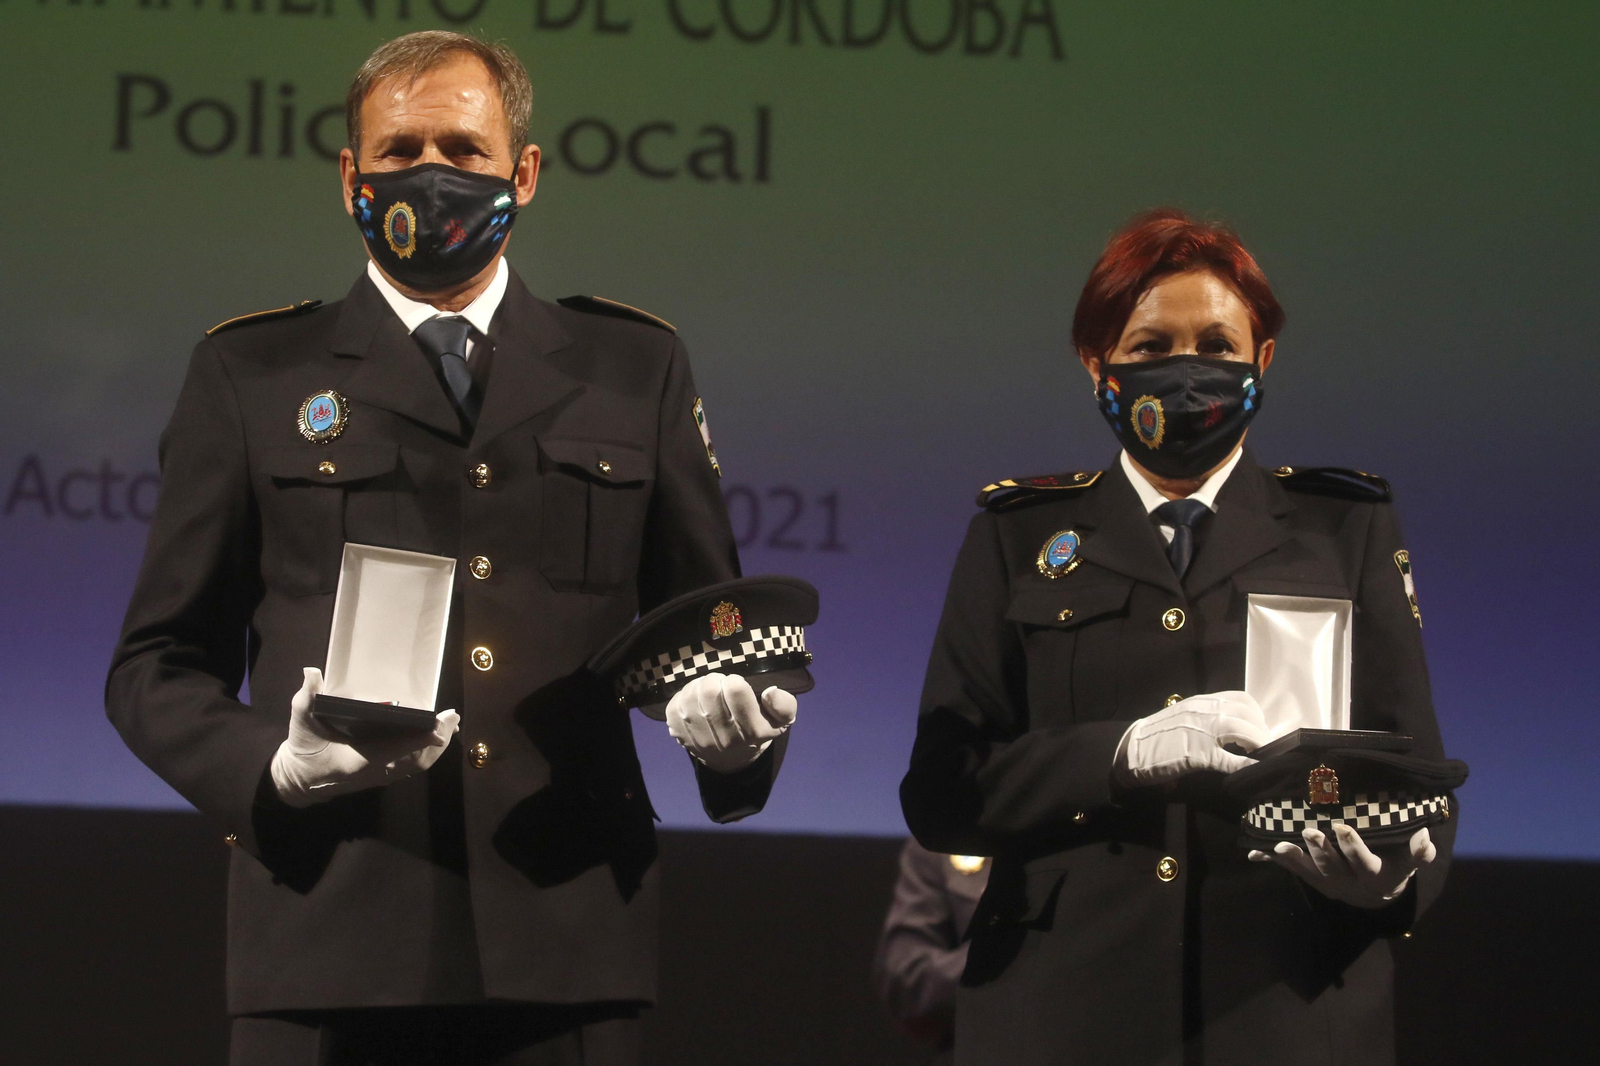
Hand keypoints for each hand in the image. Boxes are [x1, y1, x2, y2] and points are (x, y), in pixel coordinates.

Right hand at [269, 667, 460, 807]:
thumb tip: (311, 671)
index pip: (395, 750)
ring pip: (417, 764)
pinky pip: (412, 765)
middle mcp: (375, 771)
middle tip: (451, 717)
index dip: (419, 740)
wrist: (299, 780)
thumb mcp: (301, 722)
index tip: (438, 727)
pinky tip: (437, 735)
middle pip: (416, 759)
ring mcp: (381, 775)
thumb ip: (307, 697)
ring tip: (451, 723)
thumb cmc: (303, 749)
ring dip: (436, 745)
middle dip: (437, 739)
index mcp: (358, 760)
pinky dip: (427, 751)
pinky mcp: (383, 775)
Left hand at [664, 673, 796, 773]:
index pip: (735, 689)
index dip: (735, 680)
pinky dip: (683, 696)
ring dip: (698, 686)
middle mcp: (725, 738)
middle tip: (720, 686)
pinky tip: (694, 702)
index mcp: (752, 731)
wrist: (731, 763)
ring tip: (707, 693)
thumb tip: (770, 691)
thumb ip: (784, 705)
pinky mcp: (679, 734)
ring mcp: (699, 738)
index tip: (736, 686)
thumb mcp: (780, 722)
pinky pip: (675, 703)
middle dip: (715, 680)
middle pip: (709, 689)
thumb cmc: (756, 734)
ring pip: (690, 694)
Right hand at [1113, 690, 1267, 785]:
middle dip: (1261, 731)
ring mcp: (1201, 732)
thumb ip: (1204, 718)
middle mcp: (1203, 712)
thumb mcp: (1182, 717)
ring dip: (1258, 743)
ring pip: (1241, 730)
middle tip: (1264, 747)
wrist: (1130, 750)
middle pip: (1246, 714)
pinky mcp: (1198, 754)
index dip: (1256, 714)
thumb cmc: (1155, 736)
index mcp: (1200, 702)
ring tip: (1262, 756)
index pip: (1240, 699)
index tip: (1258, 727)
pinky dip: (1246, 765)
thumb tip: (1229, 732)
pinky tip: (1253, 771)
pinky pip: (1230, 759)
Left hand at [1250, 825, 1436, 908]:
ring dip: (1293, 858)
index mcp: (1375, 878)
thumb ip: (1419, 853)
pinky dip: (1274, 861)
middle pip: (1333, 869)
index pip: (1364, 864)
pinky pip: (1292, 870)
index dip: (1354, 848)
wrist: (1376, 895)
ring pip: (1309, 872)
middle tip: (1309, 830)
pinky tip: (1255, 854)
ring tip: (1279, 844)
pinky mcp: (1312, 879)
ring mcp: (1328, 883)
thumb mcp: (1410, 863)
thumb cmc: (1395, 867)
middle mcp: (1349, 883)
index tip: (1344, 827)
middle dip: (1320, 851)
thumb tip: (1425, 836)